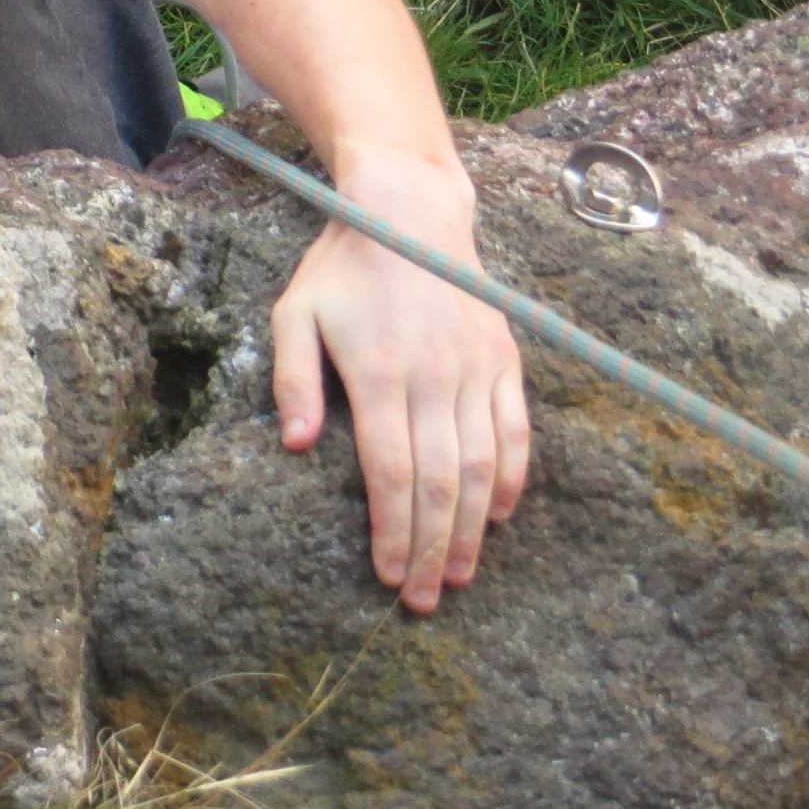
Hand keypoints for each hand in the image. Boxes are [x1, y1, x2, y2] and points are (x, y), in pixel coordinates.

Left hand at [269, 156, 528, 611]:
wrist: (410, 210)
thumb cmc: (342, 267)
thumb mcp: (295, 312)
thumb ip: (292, 380)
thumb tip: (297, 447)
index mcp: (378, 370)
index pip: (390, 471)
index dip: (391, 530)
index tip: (386, 576)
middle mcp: (433, 374)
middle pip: (439, 482)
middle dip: (429, 549)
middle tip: (421, 599)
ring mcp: (475, 368)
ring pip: (482, 466)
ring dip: (470, 530)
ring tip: (456, 575)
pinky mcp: (504, 359)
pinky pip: (516, 431)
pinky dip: (513, 479)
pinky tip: (497, 518)